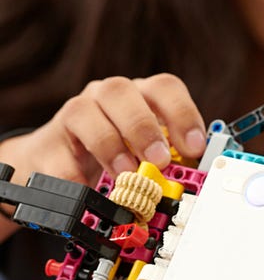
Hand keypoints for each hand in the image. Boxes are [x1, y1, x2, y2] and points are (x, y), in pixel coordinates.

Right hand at [0, 74, 206, 188]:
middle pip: (120, 91)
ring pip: (84, 112)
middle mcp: (106, 97)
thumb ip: (174, 160)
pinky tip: (90, 191)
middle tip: (158, 159)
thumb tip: (198, 180)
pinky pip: (57, 155)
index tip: (195, 147)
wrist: (62, 163)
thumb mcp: (151, 154)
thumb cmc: (119, 154)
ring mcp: (74, 114)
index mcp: (141, 96)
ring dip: (109, 146)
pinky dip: (75, 175)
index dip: (183, 114)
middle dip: (143, 127)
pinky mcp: (47, 144)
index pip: (165, 88)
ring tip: (126, 174)